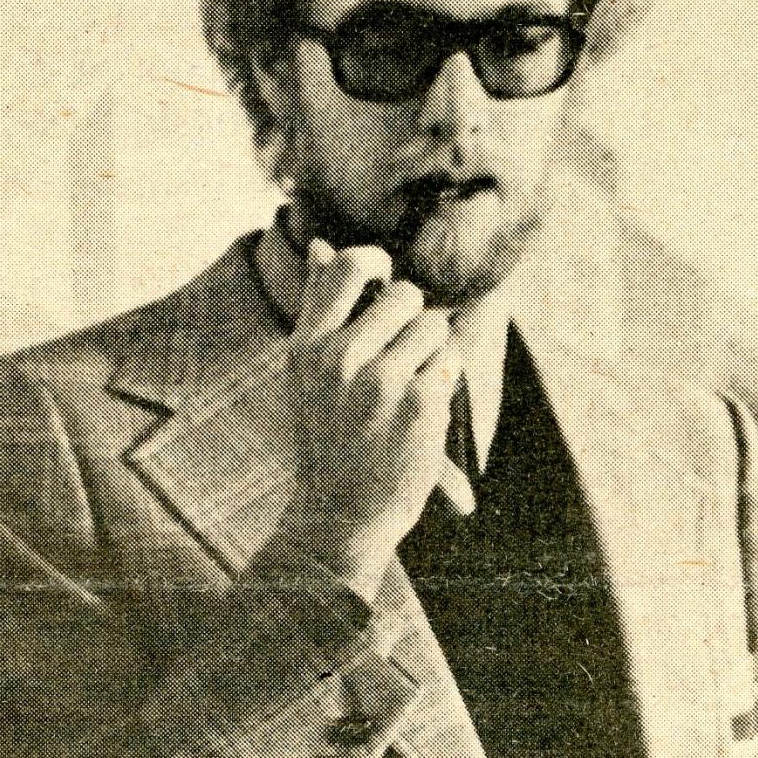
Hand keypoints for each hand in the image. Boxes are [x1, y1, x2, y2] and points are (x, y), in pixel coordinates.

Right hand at [277, 239, 470, 580]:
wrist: (339, 513)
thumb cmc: (327, 435)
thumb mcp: (308, 371)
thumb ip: (320, 307)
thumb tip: (321, 244)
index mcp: (307, 345)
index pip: (348, 266)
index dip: (375, 263)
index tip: (383, 282)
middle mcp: (339, 357)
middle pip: (405, 295)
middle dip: (412, 319)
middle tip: (398, 356)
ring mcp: (380, 380)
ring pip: (435, 327)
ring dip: (432, 353)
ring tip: (406, 389)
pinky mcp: (419, 403)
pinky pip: (451, 362)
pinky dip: (443, 382)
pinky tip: (420, 412)